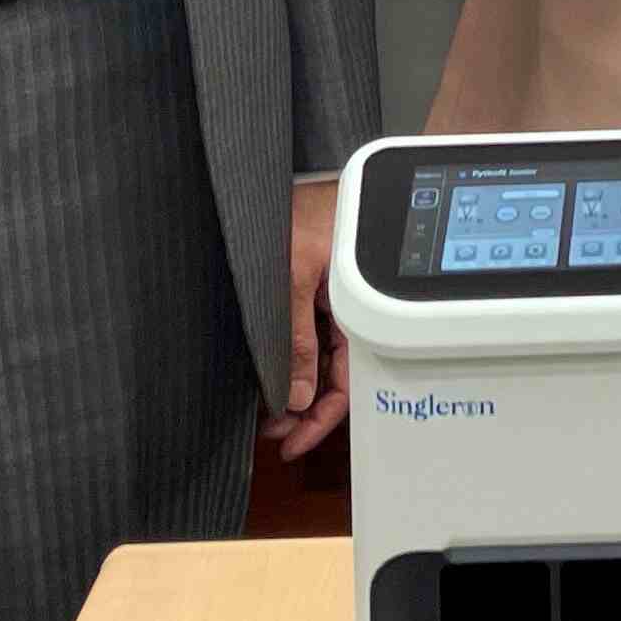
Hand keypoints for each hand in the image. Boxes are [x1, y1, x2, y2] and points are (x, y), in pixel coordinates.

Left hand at [273, 177, 350, 461]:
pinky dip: (289, 357)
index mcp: (356, 307)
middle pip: (332, 374)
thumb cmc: (303, 211)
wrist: (276, 178)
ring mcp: (328, 300)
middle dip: (304, 409)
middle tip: (272, 432)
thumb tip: (296, 392)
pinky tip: (268, 370)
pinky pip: (305, 334)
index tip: (293, 442)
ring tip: (265, 409)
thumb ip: (296, 339)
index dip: (320, 417)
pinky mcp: (312, 288)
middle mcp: (346, 308)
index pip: (346, 380)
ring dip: (294, 384)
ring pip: (317, 357)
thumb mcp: (293, 278)